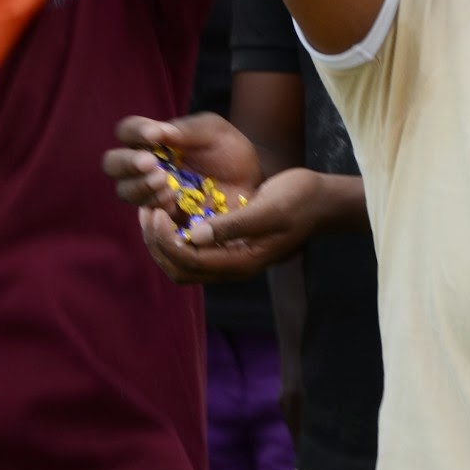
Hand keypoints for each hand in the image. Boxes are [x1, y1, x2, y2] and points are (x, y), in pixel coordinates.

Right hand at [105, 112, 263, 215]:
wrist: (251, 178)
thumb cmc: (229, 148)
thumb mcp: (213, 131)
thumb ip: (187, 130)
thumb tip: (157, 133)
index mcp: (152, 139)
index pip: (127, 131)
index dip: (134, 132)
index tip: (154, 136)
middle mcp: (145, 165)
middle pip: (113, 164)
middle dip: (127, 164)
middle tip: (151, 164)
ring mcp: (152, 191)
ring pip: (126, 191)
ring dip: (141, 187)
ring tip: (165, 182)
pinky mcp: (165, 215)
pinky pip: (148, 216)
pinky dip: (155, 208)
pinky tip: (172, 201)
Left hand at [132, 167, 326, 282]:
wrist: (322, 202)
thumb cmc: (299, 200)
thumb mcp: (269, 208)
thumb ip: (233, 224)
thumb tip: (194, 235)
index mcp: (242, 261)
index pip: (189, 261)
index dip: (165, 240)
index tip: (156, 210)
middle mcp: (233, 267)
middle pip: (179, 269)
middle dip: (157, 244)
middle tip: (147, 211)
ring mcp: (231, 258)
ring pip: (183, 264)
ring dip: (163, 242)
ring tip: (153, 212)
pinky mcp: (230, 246)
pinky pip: (193, 251)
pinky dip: (176, 236)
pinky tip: (173, 212)